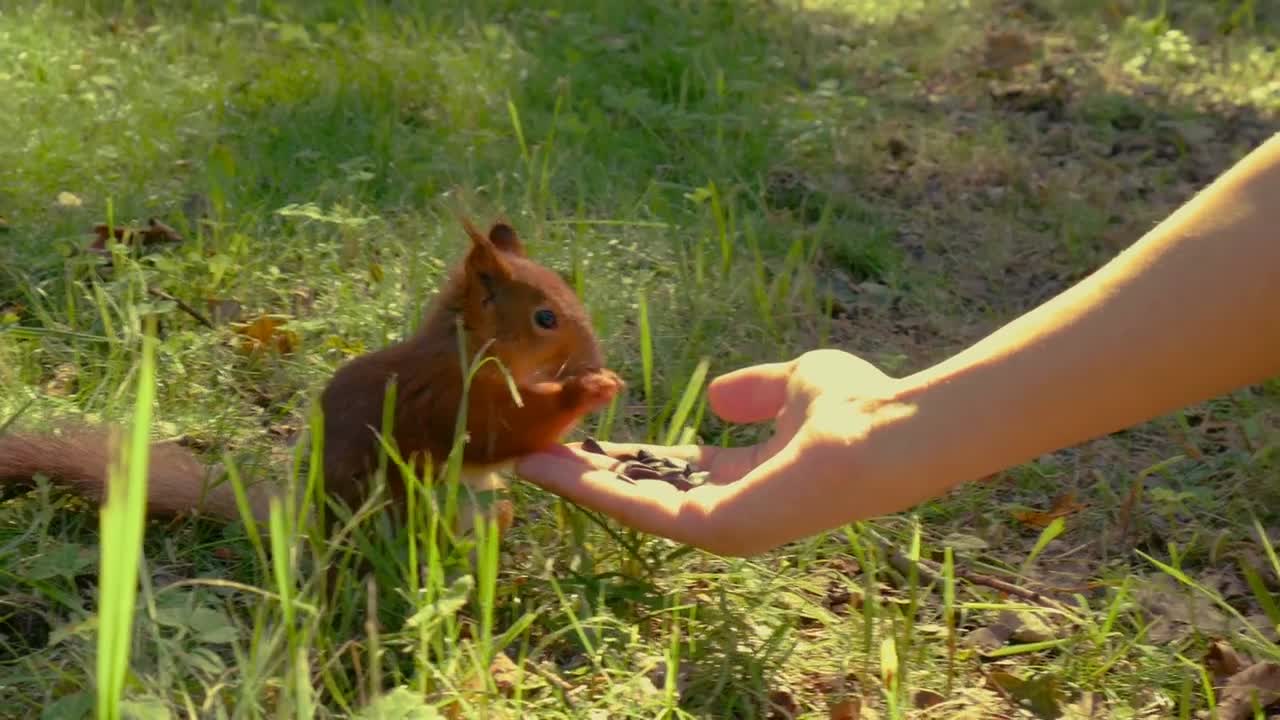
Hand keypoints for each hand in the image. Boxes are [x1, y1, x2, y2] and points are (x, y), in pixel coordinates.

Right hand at [515, 349, 931, 556]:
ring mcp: (721, 525)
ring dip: (579, 484)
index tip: (585, 440)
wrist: (884, 431)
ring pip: (634, 504)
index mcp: (749, 478)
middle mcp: (731, 509)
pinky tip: (557, 470)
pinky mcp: (713, 528)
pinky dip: (596, 489)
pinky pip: (642, 508)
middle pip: (645, 493)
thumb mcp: (793, 385)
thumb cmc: (853, 406)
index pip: (674, 471)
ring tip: (528, 462)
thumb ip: (755, 391)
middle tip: (536, 456)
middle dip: (591, 475)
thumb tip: (718, 397)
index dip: (628, 457)